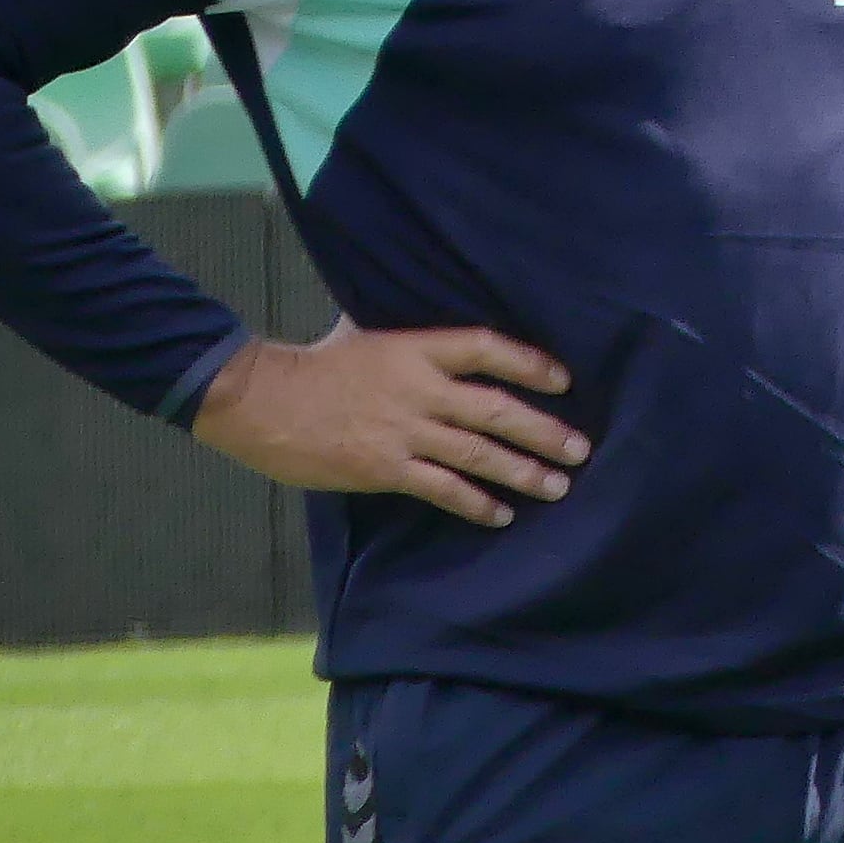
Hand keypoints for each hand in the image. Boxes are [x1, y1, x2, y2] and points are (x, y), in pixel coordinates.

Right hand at [191, 319, 590, 528]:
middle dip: (543, 431)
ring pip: (477, 453)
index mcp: (417, 348)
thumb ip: (411, 338)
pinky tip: (500, 514)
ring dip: (521, 471)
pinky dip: (474, 503)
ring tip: (557, 485)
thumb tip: (441, 327)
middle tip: (581, 449)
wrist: (262, 400)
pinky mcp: (384, 468)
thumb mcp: (367, 330)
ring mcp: (404, 431)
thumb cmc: (315, 363)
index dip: (530, 363)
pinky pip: (440, 488)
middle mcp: (420, 389)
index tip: (565, 380)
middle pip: (496, 409)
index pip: (487, 348)